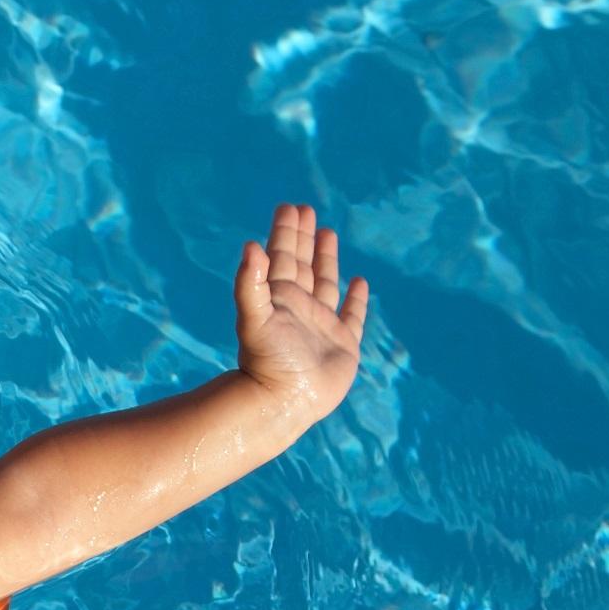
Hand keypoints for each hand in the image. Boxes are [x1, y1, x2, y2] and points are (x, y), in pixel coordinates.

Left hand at [233, 202, 368, 425]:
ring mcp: (321, 325)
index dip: (286, 232)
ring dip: (326, 259)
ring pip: (326, 283)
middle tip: (305, 209)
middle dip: (304, 237)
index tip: (290, 207)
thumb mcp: (254, 317)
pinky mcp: (343, 344)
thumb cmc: (265, 362)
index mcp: (279, 298)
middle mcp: (299, 308)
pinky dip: (356, 299)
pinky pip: (352, 315)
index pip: (282, 256)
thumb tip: (251, 246)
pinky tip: (358, 282)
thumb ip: (250, 283)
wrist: (283, 402)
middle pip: (303, 263)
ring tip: (327, 233)